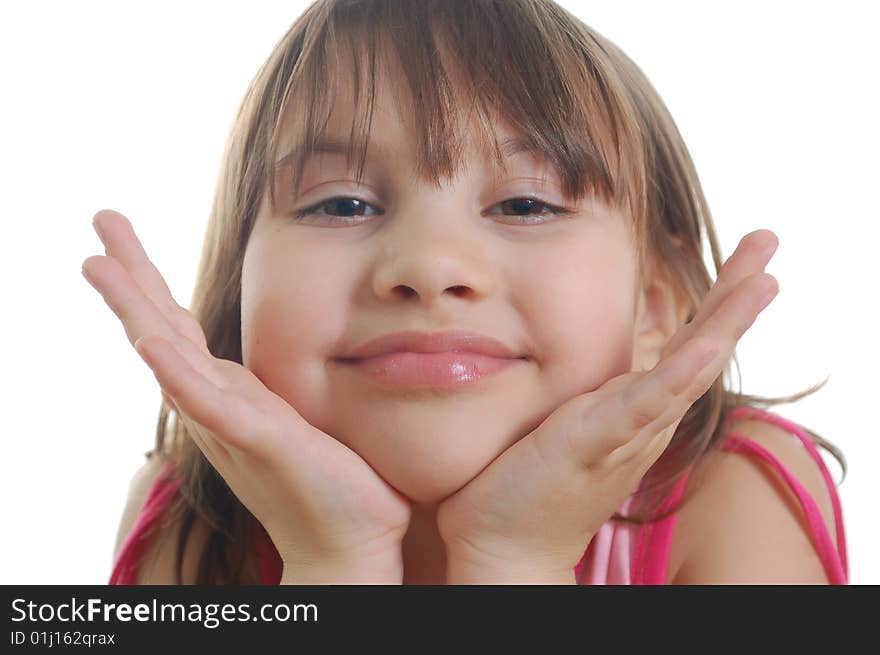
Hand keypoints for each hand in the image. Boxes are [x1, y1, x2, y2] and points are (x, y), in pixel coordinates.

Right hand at [83, 209, 410, 582]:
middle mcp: (217, 406)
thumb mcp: (287, 414)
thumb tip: (260, 360)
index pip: (178, 329)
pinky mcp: (262, 442)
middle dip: (131, 277)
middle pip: (162, 330)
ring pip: (172, 358)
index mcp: (227, 394)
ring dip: (136, 310)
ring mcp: (232, 425)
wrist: (347, 541)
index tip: (119, 237)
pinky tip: (153, 344)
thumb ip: (262, 389)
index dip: (148, 283)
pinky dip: (179, 375)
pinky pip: (213, 405)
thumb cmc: (327, 480)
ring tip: (100, 264)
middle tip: (102, 219)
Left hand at [436, 230, 779, 582]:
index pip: (687, 344)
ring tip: (762, 281)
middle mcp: (645, 420)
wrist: (506, 544)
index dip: (717, 300)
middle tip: (766, 242)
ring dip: (724, 325)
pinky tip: (700, 350)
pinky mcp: (593, 446)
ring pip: (687, 372)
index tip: (745, 256)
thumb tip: (596, 342)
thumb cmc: (531, 481)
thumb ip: (597, 385)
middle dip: (736, 295)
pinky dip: (674, 378)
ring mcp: (625, 434)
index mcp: (638, 408)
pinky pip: (640, 409)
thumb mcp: (572, 417)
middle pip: (702, 348)